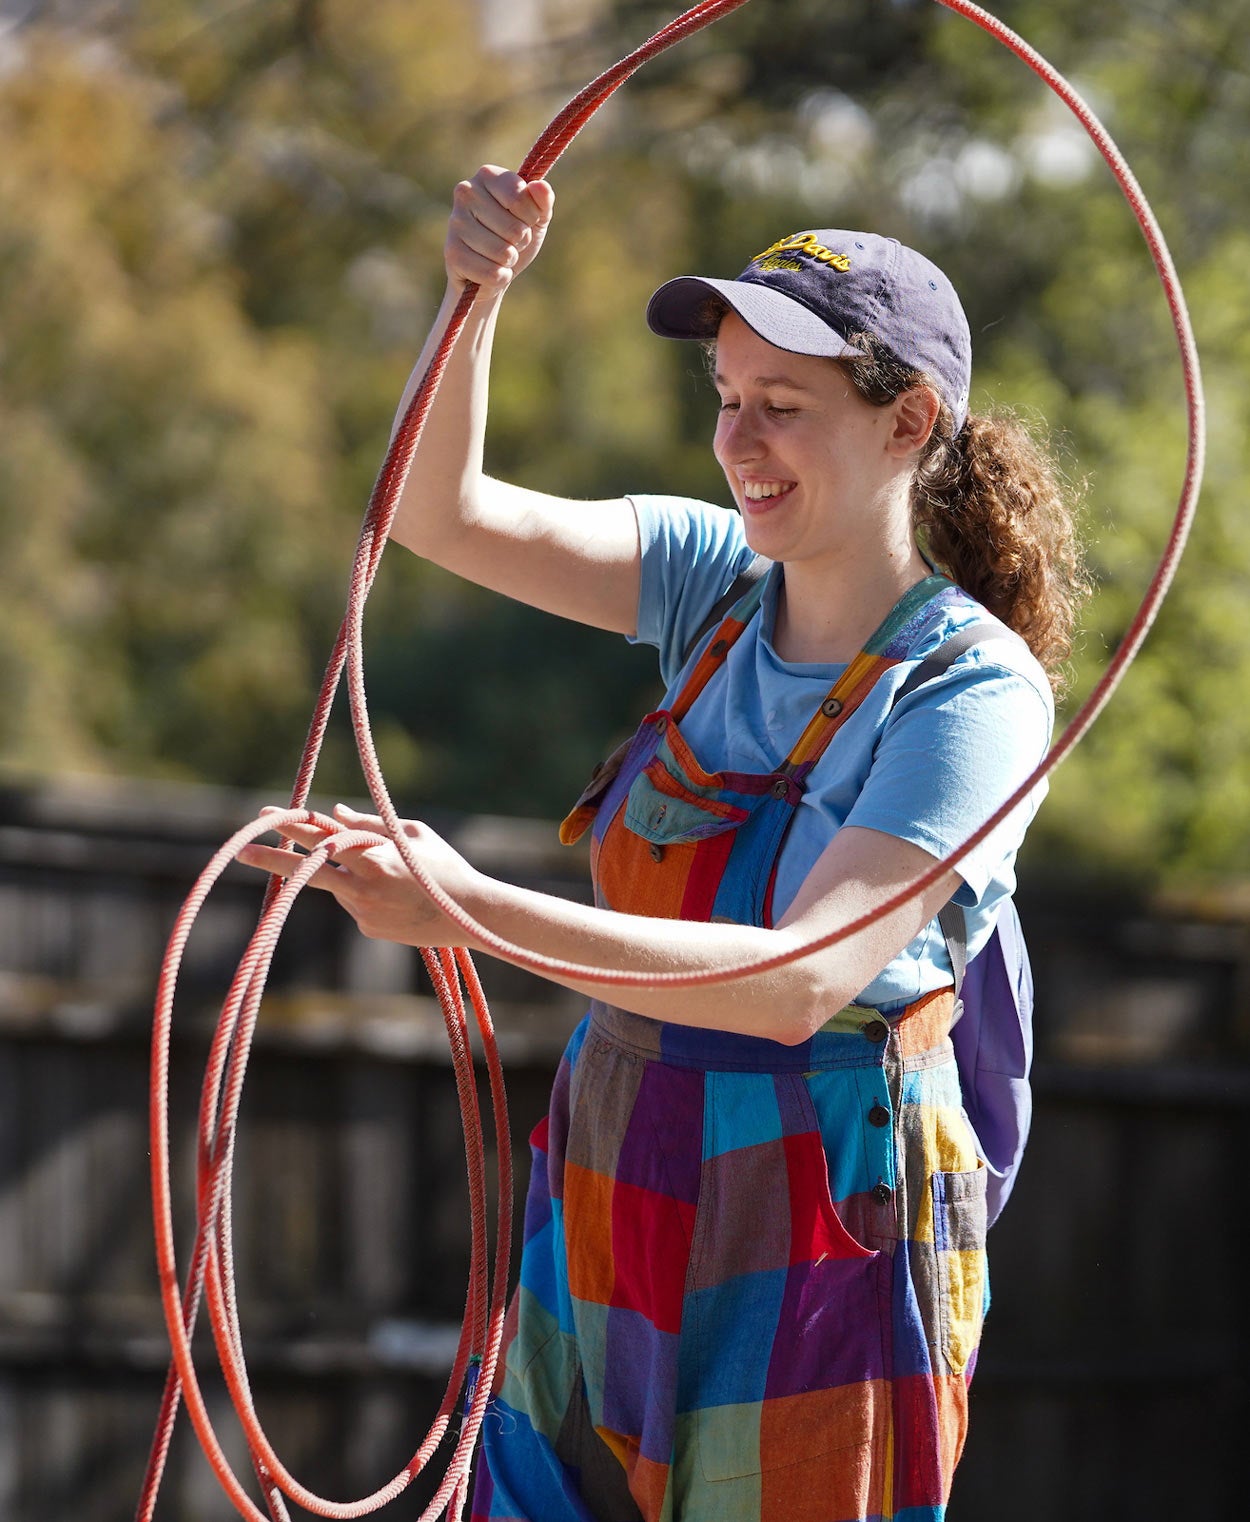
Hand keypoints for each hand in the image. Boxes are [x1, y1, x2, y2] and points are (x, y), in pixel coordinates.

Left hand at [236, 805, 483, 948]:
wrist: (471, 915)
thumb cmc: (444, 866)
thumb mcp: (411, 834)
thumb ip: (369, 825)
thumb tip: (335, 813)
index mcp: (374, 856)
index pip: (322, 836)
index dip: (293, 825)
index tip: (264, 815)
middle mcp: (363, 885)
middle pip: (307, 868)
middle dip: (272, 857)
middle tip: (240, 848)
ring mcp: (362, 912)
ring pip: (339, 885)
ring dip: (351, 876)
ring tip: (395, 879)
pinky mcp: (367, 930)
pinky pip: (356, 905)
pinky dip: (368, 896)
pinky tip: (399, 900)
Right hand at [445, 165, 553, 293]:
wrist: (490, 272)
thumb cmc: (514, 238)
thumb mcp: (536, 218)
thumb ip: (543, 201)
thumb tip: (540, 185)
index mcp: (487, 175)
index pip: (521, 198)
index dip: (531, 218)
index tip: (524, 220)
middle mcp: (466, 191)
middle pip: (515, 229)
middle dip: (520, 242)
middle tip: (508, 241)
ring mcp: (455, 221)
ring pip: (503, 253)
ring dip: (509, 261)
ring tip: (498, 256)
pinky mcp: (451, 252)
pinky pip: (491, 273)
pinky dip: (498, 277)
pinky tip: (488, 270)